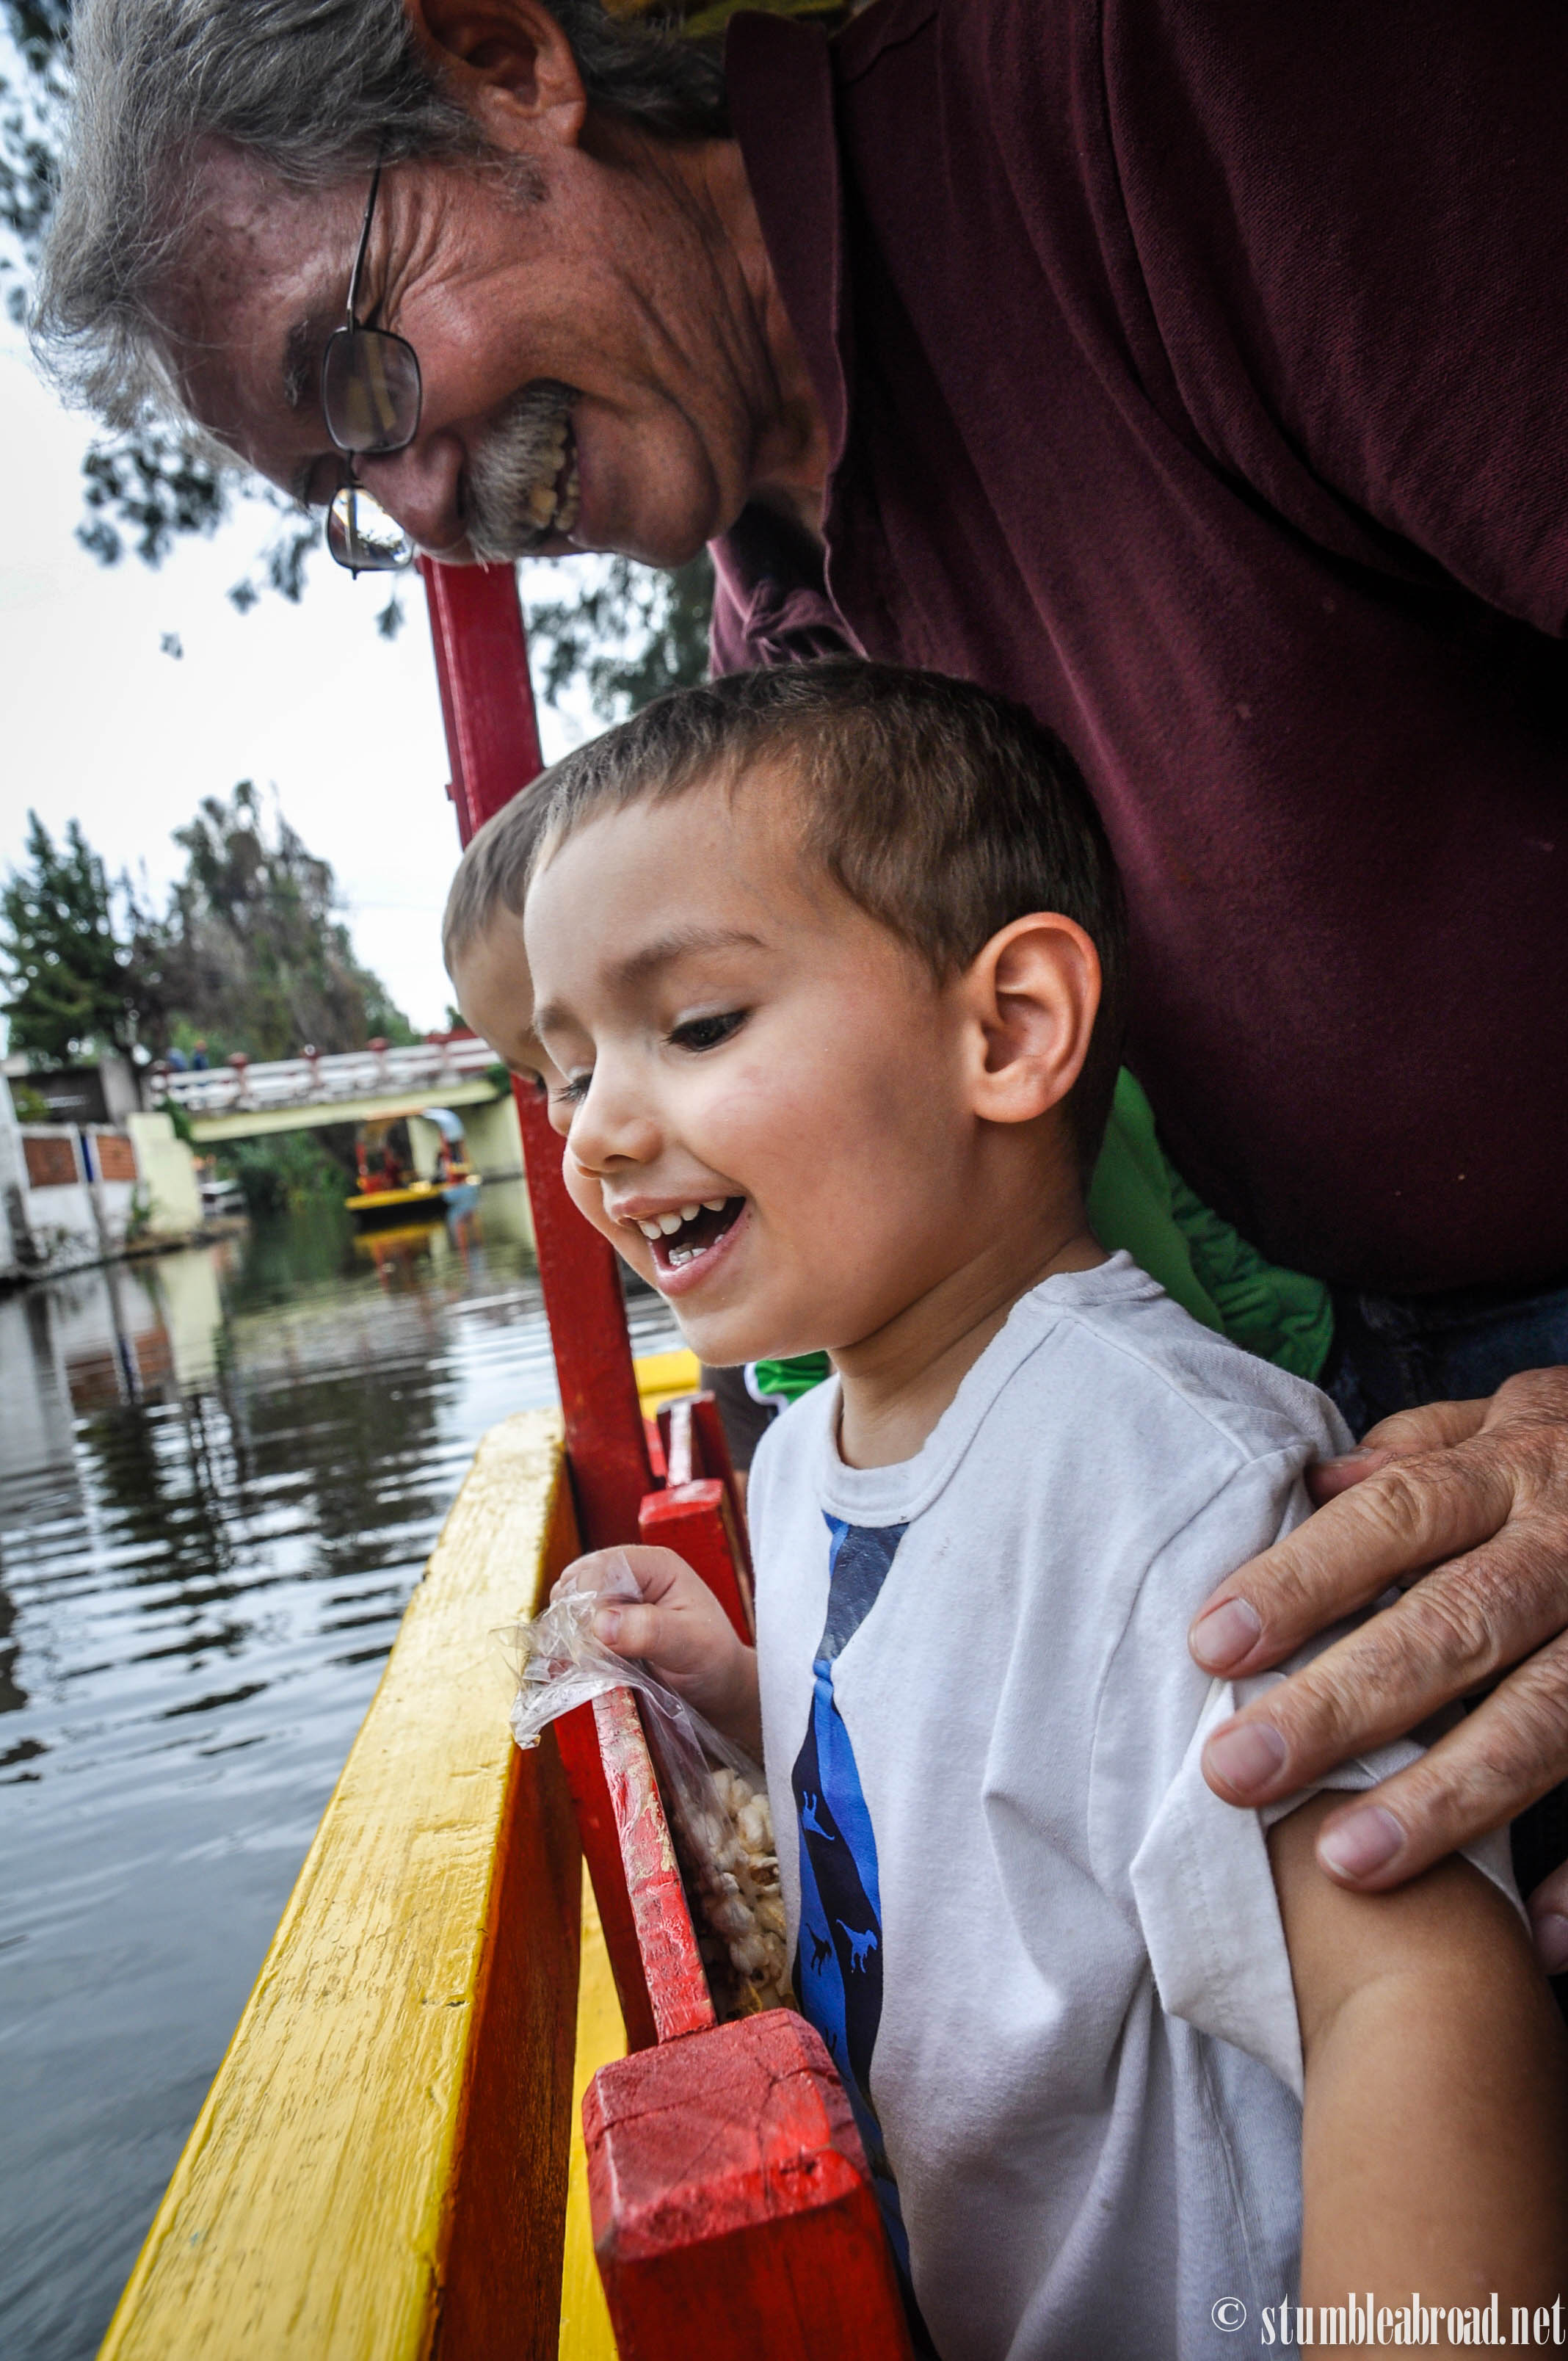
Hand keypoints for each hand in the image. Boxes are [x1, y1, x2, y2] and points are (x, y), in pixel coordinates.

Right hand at [555, 1545, 760, 1755]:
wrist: (716, 1685)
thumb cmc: (713, 1660)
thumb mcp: (692, 1645)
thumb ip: (651, 1631)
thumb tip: (600, 1625)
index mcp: (655, 1565)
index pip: (603, 1567)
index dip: (589, 1600)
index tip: (593, 1639)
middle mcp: (630, 1575)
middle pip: (578, 1582)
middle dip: (573, 1618)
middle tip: (584, 1655)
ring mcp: (614, 1598)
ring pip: (568, 1605)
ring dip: (567, 1634)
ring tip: (582, 1663)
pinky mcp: (604, 1622)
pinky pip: (571, 1627)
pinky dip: (567, 1646)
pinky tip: (575, 1667)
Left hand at [1186, 1370, 1567, 1966]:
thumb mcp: (1521, 1418)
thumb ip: (1423, 1449)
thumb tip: (1318, 1484)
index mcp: (1520, 1470)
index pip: (1396, 1517)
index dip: (1305, 1579)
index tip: (1213, 1646)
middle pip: (1455, 1627)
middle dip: (1344, 1704)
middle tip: (1237, 1771)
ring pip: (1549, 1719)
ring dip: (1450, 1798)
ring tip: (1349, 1864)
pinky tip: (1536, 1937)